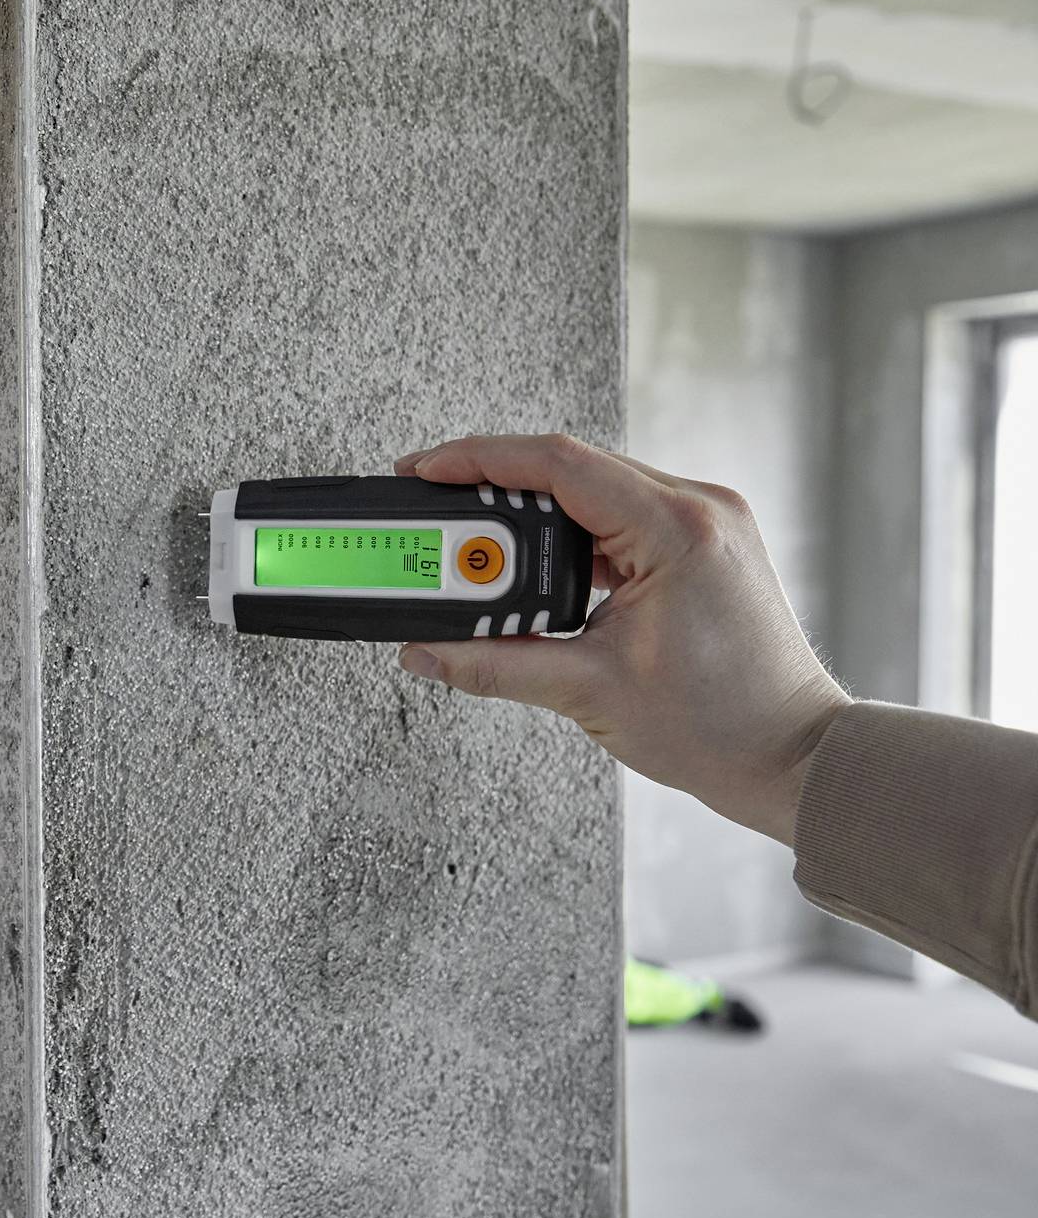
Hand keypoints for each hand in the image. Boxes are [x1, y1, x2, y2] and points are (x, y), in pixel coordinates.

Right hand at [392, 434, 850, 845]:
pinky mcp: (700, 545)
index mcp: (678, 528)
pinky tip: (530, 570)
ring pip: (594, 492)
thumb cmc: (722, 726)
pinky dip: (567, 538)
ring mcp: (705, 523)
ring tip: (475, 551)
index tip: (426, 470)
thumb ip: (494, 665)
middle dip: (494, 489)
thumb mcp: (589, 691)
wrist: (791, 757)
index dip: (480, 460)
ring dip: (531, 515)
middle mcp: (698, 509)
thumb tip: (428, 652)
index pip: (558, 463)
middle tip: (436, 517)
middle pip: (571, 469)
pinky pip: (618, 519)